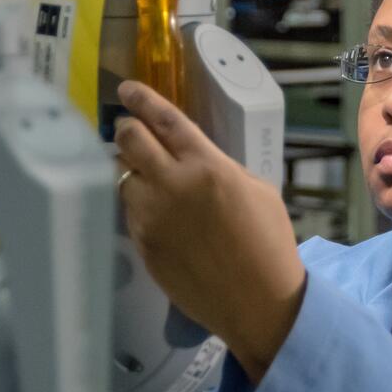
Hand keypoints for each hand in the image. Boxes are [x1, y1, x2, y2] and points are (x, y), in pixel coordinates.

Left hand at [113, 81, 306, 381]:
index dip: (141, 99)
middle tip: (130, 129)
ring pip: (122, 176)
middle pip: (129, 140)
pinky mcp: (143, 244)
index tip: (127, 89)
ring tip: (144, 174)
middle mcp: (172, 185)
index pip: (163, 119)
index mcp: (206, 166)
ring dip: (130, 169)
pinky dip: (137, 203)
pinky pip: (129, 211)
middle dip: (127, 129)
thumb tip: (194, 160)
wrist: (257, 301)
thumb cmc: (269, 243)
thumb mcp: (257, 190)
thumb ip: (219, 167)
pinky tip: (154, 210)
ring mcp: (151, 216)